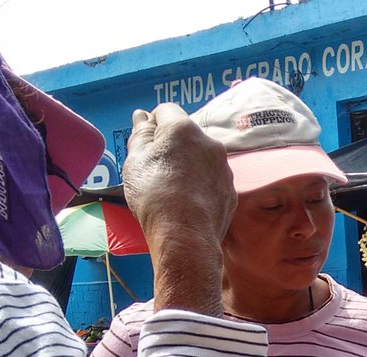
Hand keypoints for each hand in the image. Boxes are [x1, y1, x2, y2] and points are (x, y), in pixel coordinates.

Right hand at [122, 105, 233, 315]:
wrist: (185, 236)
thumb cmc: (154, 194)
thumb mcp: (135, 161)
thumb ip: (140, 134)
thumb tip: (143, 116)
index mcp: (183, 129)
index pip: (165, 111)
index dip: (152, 124)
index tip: (145, 144)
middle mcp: (210, 142)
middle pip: (186, 135)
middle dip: (172, 146)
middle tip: (156, 169)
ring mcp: (224, 167)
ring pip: (201, 158)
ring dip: (188, 165)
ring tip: (173, 189)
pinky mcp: (230, 190)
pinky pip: (212, 180)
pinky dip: (200, 185)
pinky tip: (188, 202)